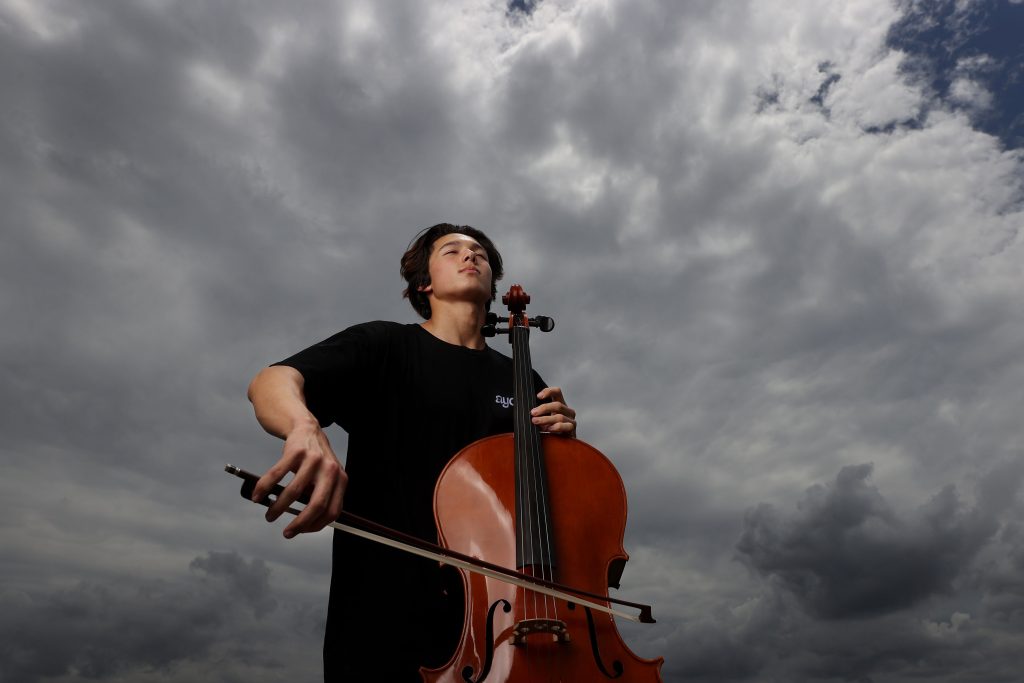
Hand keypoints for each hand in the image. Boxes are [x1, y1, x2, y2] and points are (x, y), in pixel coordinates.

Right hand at [251, 420, 346, 538]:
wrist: (307, 428)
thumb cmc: (316, 460)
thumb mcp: (326, 478)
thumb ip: (321, 497)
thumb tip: (305, 524)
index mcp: (340, 480)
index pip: (332, 511)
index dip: (316, 526)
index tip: (302, 531)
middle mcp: (330, 470)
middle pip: (317, 505)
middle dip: (300, 524)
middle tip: (287, 532)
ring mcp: (314, 460)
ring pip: (294, 492)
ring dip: (278, 508)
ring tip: (270, 514)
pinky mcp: (296, 452)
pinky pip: (277, 475)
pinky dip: (264, 488)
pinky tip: (258, 496)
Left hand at [532, 386, 576, 437]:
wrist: (560, 444)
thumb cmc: (550, 430)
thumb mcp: (543, 420)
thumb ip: (538, 415)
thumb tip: (529, 413)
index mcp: (560, 405)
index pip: (557, 392)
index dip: (548, 391)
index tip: (538, 396)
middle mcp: (567, 410)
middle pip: (557, 405)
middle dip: (544, 408)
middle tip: (533, 413)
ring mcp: (571, 419)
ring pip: (560, 416)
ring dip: (546, 419)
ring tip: (536, 421)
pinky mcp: (572, 429)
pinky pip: (566, 426)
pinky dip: (557, 427)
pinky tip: (549, 429)